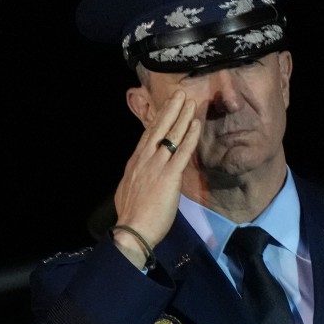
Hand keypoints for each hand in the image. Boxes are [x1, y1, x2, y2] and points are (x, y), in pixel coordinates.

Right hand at [110, 93, 202, 266]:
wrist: (132, 229)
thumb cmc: (130, 216)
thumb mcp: (128, 191)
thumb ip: (137, 178)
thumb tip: (141, 175)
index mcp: (134, 164)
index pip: (147, 136)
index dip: (158, 120)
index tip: (165, 107)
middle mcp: (144, 160)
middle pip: (158, 129)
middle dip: (170, 110)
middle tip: (180, 94)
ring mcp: (157, 166)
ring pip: (171, 136)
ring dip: (182, 117)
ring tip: (191, 102)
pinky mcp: (170, 176)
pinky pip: (182, 151)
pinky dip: (190, 136)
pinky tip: (196, 123)